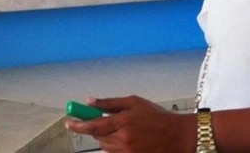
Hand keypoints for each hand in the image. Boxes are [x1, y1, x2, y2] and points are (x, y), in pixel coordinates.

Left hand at [65, 95, 194, 152]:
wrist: (180, 137)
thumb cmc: (157, 117)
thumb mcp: (134, 103)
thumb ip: (110, 103)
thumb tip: (89, 101)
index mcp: (123, 123)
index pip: (93, 126)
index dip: (79, 125)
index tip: (69, 123)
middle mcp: (124, 140)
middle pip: (98, 137)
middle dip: (96, 129)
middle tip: (102, 122)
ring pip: (106, 147)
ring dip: (107, 138)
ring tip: (122, 130)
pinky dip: (116, 147)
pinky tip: (127, 140)